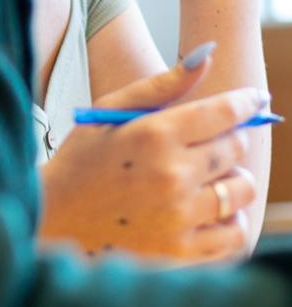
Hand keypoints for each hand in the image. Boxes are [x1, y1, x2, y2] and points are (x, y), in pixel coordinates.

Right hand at [39, 54, 262, 264]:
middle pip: (236, 148)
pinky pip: (234, 234)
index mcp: (154, 134)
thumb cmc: (81, 161)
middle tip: (206, 144)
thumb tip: (208, 54)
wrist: (51, 222)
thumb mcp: (109, 111)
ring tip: (205, 181)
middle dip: (228, 140)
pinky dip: (228, 220)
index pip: (225, 112)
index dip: (246, 102)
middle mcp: (172, 175)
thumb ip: (162, 84)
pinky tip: (205, 212)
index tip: (256, 99)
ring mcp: (179, 218)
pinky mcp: (181, 253)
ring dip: (231, 181)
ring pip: (241, 190)